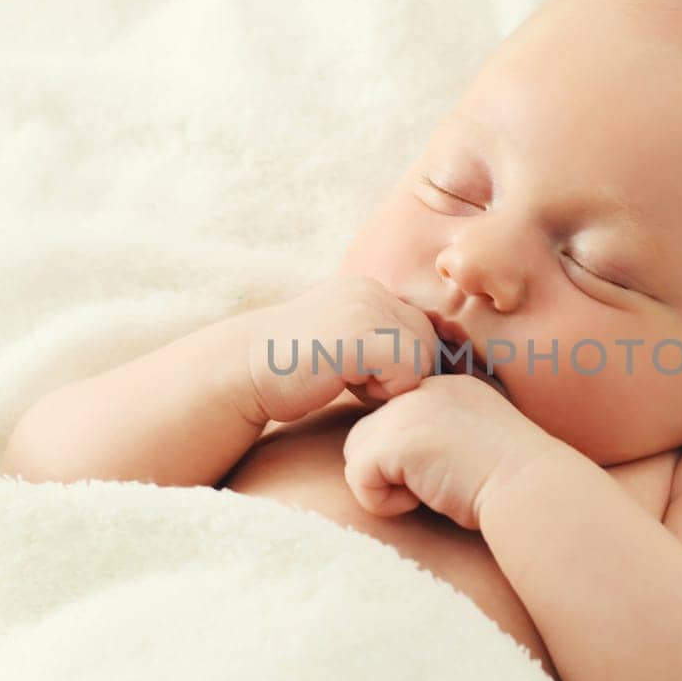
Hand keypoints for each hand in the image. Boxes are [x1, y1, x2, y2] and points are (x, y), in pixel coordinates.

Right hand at [237, 276, 439, 423]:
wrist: (242, 373)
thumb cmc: (293, 373)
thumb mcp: (344, 345)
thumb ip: (381, 342)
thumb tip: (439, 361)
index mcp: (370, 290)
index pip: (421, 331)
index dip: (401, 365)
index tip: (360, 375)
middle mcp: (371, 290)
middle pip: (428, 343)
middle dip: (402, 374)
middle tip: (355, 382)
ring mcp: (366, 307)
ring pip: (423, 357)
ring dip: (392, 383)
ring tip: (348, 381)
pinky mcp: (360, 332)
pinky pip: (408, 370)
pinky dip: (384, 390)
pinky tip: (345, 384)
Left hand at [341, 373, 558, 530]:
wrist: (530, 487)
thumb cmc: (513, 480)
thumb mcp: (474, 442)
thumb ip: (439, 436)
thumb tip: (401, 461)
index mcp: (446, 387)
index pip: (395, 417)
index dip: (404, 455)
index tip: (442, 473)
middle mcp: (423, 390)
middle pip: (368, 432)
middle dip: (388, 469)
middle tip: (433, 484)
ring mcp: (408, 410)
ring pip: (358, 453)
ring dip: (385, 484)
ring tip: (428, 491)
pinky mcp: (396, 440)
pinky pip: (358, 477)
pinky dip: (383, 502)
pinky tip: (421, 499)